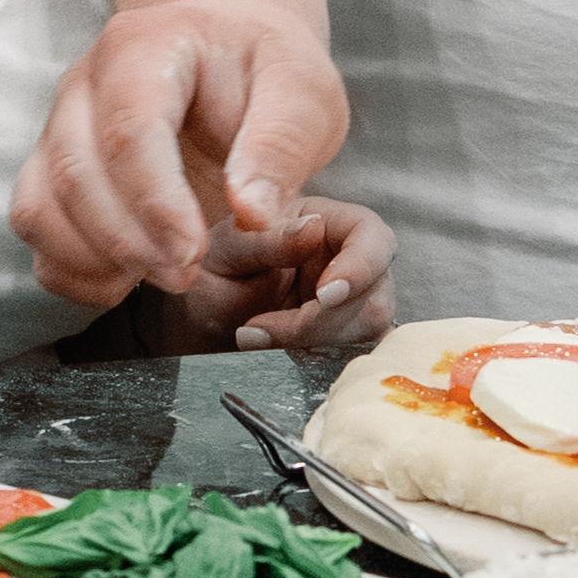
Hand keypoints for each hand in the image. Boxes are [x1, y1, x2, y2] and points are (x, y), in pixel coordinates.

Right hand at [11, 0, 351, 307]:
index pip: (128, 129)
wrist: (228, 53)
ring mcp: (58, 128)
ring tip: (161, 276)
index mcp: (143, 47)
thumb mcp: (302, 90)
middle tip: (186, 276)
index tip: (193, 253)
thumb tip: (251, 214)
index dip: (155, 202)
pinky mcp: (52, 171)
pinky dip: (71, 270)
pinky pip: (36, 231)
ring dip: (93, 260)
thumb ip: (279, 145)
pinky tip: (129, 280)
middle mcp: (83, 85)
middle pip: (74, 173)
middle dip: (127, 242)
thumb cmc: (265, 69)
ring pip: (39, 207)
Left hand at [162, 196, 397, 354]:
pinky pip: (352, 352)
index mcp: (326, 220)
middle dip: (323, 319)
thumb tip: (312, 228)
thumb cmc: (214, 269)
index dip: (361, 265)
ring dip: (314, 340)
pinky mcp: (344, 336)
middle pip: (375, 290)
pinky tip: (277, 352)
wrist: (201, 315)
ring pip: (368, 327)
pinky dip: (317, 356)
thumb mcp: (227, 249)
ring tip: (257, 337)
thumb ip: (267, 240)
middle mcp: (348, 258)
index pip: (371, 234)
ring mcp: (352, 300)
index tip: (324, 295)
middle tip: (262, 328)